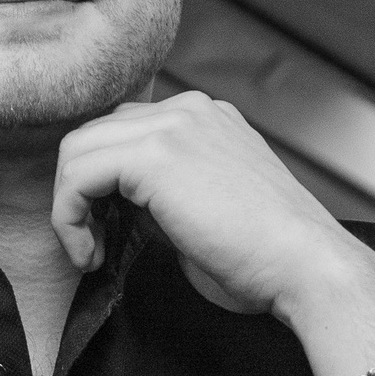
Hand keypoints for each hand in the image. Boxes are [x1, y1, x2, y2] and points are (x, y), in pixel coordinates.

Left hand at [51, 92, 373, 318]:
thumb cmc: (267, 257)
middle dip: (80, 192)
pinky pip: (78, 175)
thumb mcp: (207, 209)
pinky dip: (69, 218)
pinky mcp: (155, 154)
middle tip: (92, 246)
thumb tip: (113, 207)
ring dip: (70, 207)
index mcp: (206, 118)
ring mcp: (173, 125)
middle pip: (96, 134)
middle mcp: (190, 109)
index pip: (126, 130)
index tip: (107, 233)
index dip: (104, 182)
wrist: (306, 266)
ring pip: (78, 150)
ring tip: (90, 255)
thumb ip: (163, 193)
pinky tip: (91, 255)